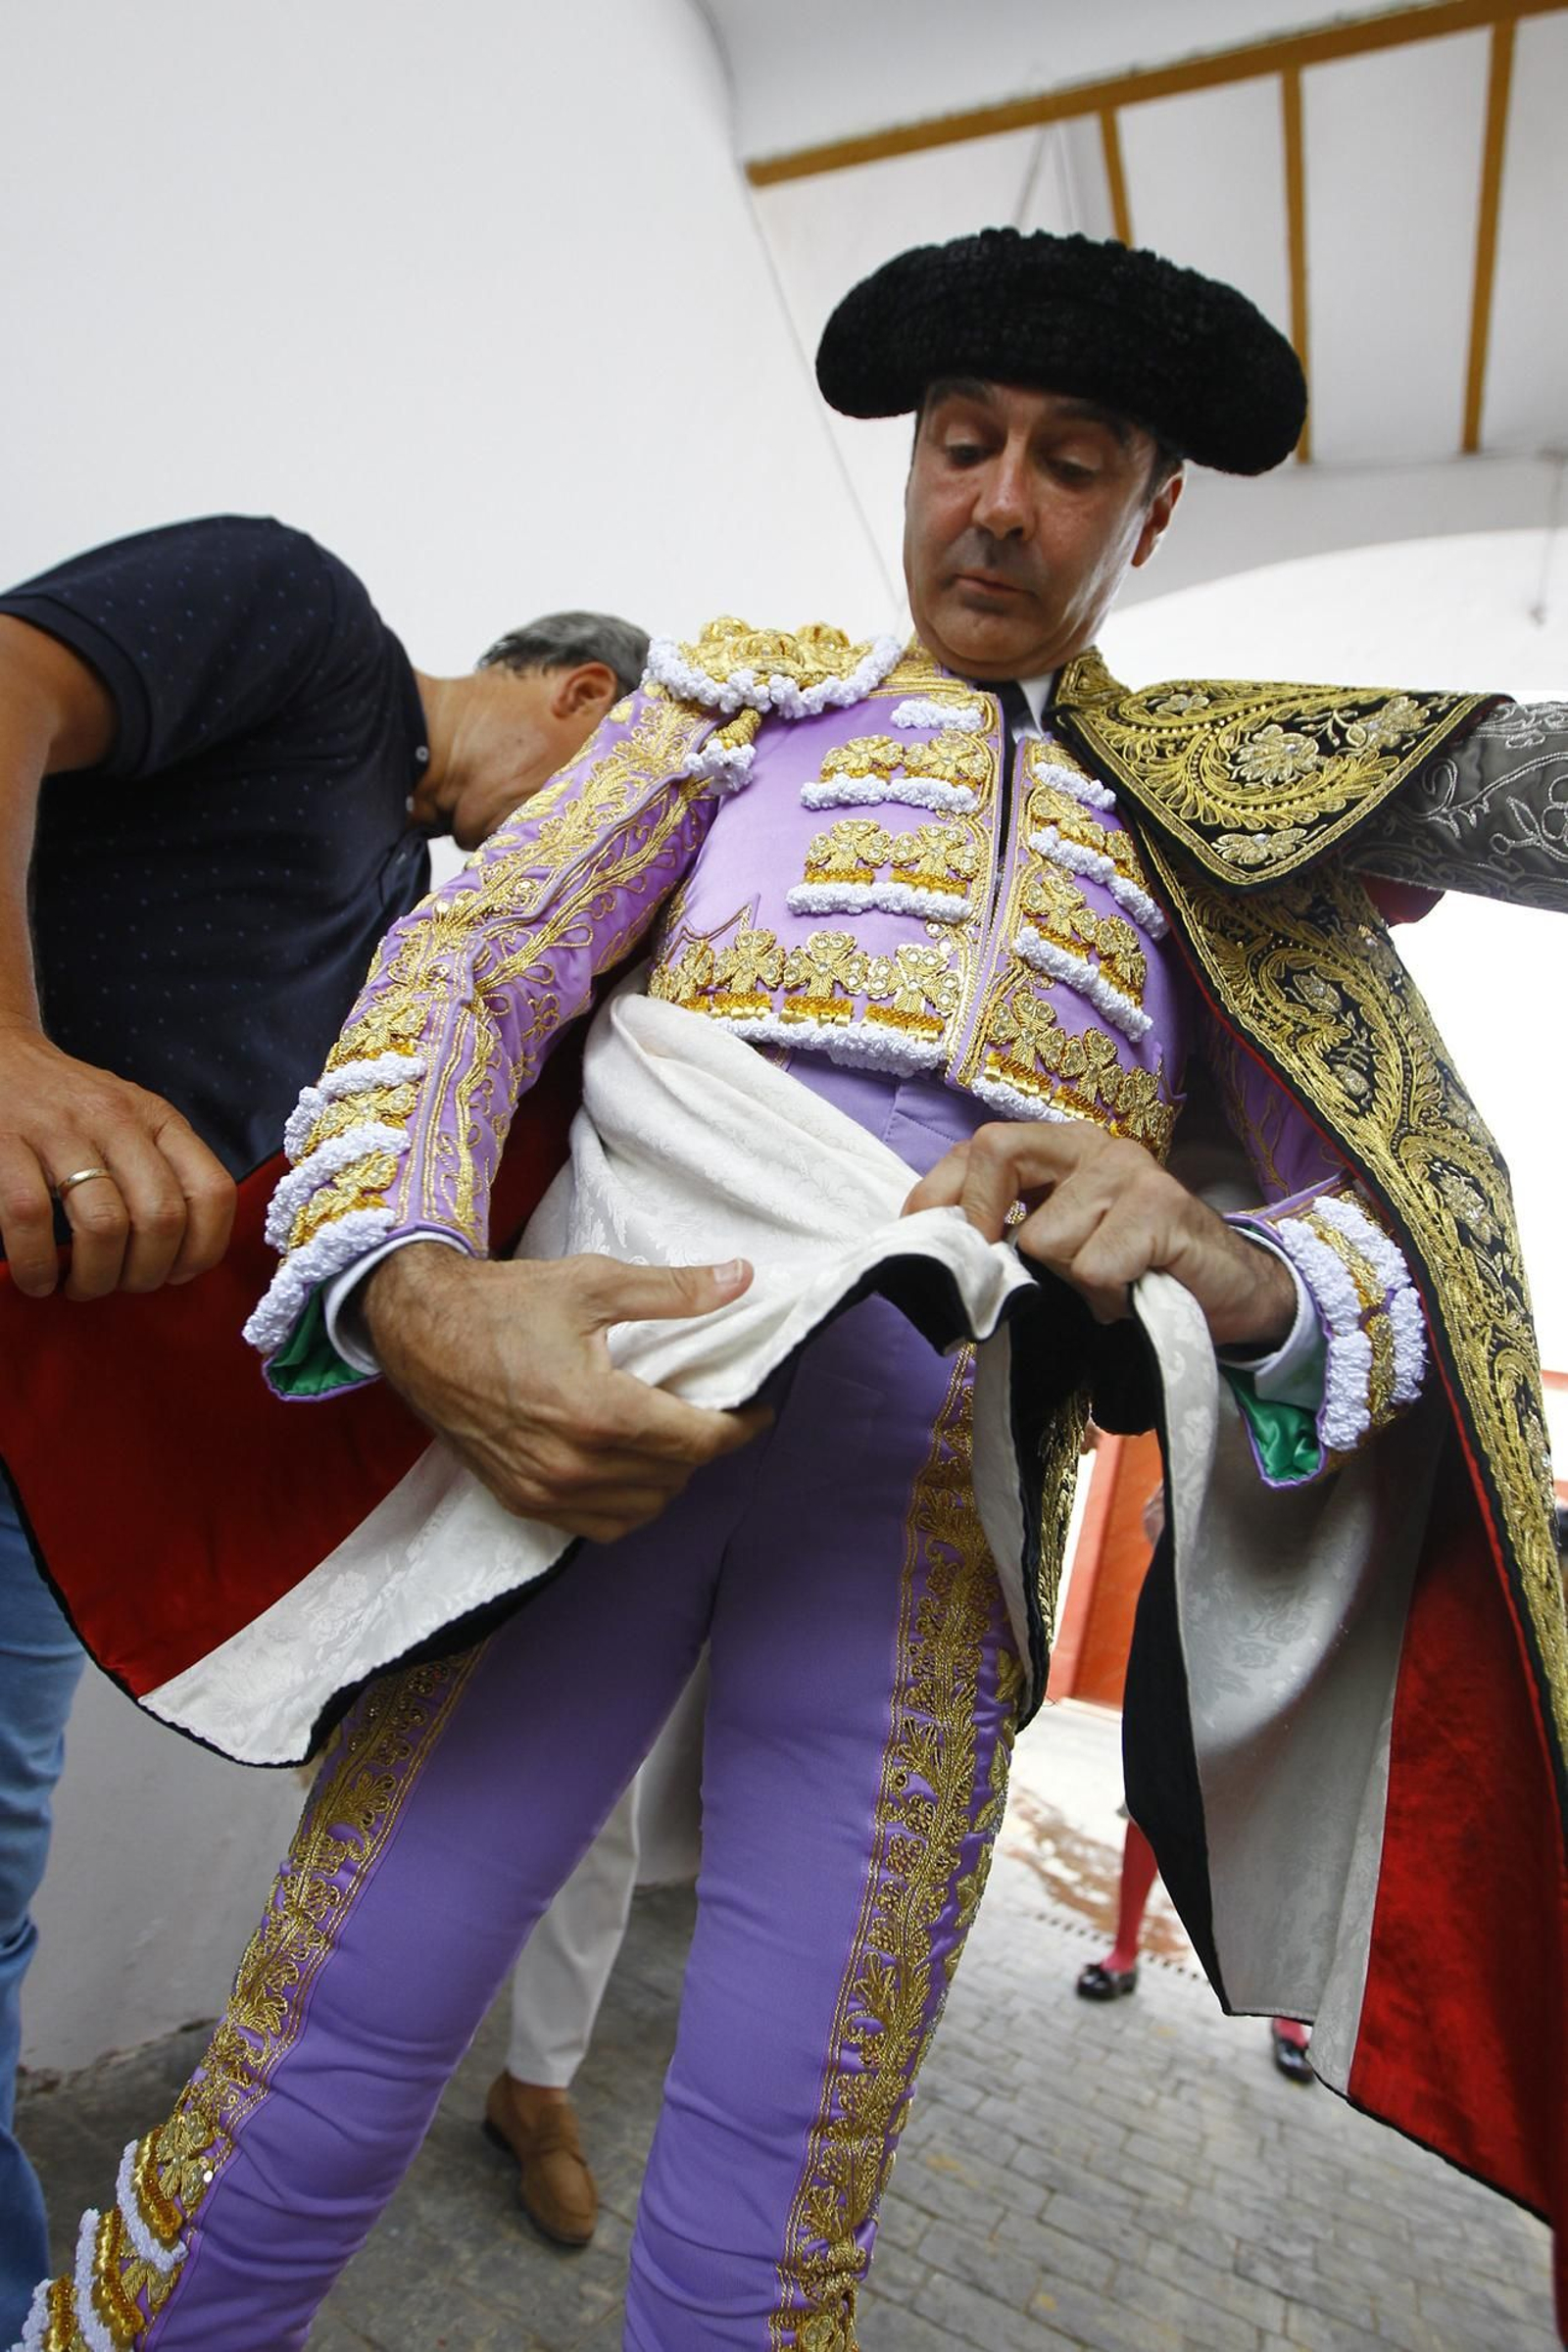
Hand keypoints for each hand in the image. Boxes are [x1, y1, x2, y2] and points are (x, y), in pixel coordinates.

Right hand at [0, 1026, 235, 1299]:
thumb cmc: (68, 1106)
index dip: (204, 1248)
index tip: (178, 1275)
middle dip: (145, 1273)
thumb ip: (161, 1172)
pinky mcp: (6, 1142)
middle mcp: (117, 1120)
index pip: (212, 1191)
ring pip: (104, 1225)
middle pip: (161, 1218)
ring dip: (95, 1277)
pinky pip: (31, 1218)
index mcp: (159, 1120)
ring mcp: (60, 1130)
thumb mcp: (131, 1121)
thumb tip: (181, 1259)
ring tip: (79, 1286)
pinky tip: (39, 1278)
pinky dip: (38, 1264)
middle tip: (120, 1286)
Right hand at [362, 1244, 770, 1541]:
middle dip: (703, 1445)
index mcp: (600, 1412)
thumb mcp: (593, 1284)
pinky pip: (599, 1526)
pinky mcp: (523, 1502)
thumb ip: (673, 1290)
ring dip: (668, 1478)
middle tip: (706, 1410)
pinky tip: (629, 1468)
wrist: (421, 1332)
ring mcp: (546, 1490)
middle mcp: (575, 1464)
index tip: (758, 1412)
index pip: (699, 1441)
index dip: (740, 1428)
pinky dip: (627, 1504)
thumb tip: (740, 1278)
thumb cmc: (503, 1304)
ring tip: (668, 1437)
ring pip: (643, 1508)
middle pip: (676, 1475)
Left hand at [903, 1121, 1296, 1349]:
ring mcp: (1129, 1171)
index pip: (978, 1148)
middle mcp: (1092, 1146)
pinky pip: (1093, 1266)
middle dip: (983, 1221)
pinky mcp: (1162, 1208)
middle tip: (1006, 1271)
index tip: (923, 1238)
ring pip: (1045, 1236)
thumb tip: (942, 1256)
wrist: (1230, 1292)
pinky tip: (1134, 1290)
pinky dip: (1107, 1296)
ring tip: (1108, 1283)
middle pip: (997, 1151)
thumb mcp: (1063, 1247)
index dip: (940, 1194)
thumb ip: (1011, 1236)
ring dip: (1069, 1279)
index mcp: (1060, 1149)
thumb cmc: (1136, 1270)